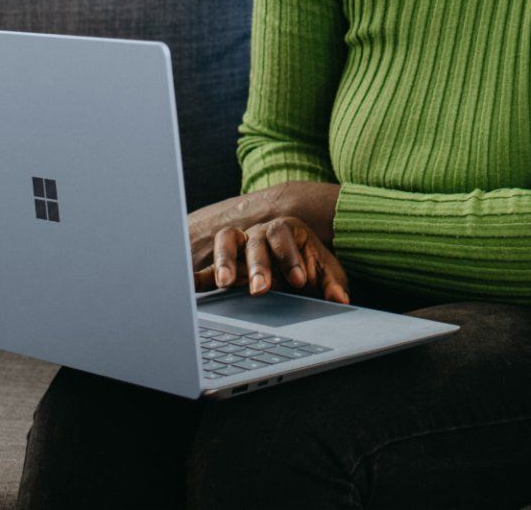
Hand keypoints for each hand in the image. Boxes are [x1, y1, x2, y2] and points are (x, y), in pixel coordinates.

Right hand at [187, 181, 341, 275]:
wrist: (293, 272)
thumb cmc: (308, 270)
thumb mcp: (325, 274)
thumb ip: (332, 284)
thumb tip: (341, 300)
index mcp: (286, 230)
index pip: (284, 234)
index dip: (290, 256)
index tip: (299, 281)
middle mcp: (260, 235)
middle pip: (256, 241)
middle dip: (259, 265)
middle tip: (261, 289)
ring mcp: (239, 249)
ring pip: (227, 241)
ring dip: (225, 260)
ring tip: (226, 283)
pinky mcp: (222, 267)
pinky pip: (207, 268)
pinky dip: (198, 275)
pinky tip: (189, 285)